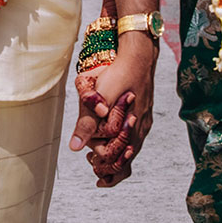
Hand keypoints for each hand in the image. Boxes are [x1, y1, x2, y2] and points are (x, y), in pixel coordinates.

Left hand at [70, 32, 156, 186]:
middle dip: (110, 165)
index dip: (103, 166)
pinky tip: (118, 138)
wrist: (139, 56)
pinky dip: (126, 144)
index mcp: (128, 129)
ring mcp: (145, 122)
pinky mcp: (147, 115)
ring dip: (118, 156)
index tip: (90, 163)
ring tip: (102, 158)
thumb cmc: (116, 74)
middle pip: (126, 159)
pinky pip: (137, 138)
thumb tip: (75, 148)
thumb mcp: (98, 99)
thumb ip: (87, 124)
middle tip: (94, 166)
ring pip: (133, 149)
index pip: (116, 160)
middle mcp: (140, 129)